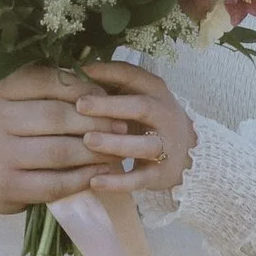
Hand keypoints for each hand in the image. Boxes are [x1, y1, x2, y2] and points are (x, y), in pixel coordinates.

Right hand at [0, 64, 124, 212]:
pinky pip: (56, 183)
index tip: (107, 97)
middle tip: (122, 125)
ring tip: (116, 148)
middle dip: (97, 121)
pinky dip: (84, 178)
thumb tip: (104, 86)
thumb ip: (48, 86)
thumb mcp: (14, 96)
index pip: (50, 82)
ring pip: (61, 151)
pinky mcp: (7, 187)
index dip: (85, 89)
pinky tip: (99, 172)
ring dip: (96, 151)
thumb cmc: (5, 124)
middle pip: (58, 116)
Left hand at [74, 61, 196, 195]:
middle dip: (110, 106)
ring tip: (89, 141)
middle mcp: (164, 115)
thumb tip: (68, 73)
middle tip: (80, 105)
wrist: (187, 152)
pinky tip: (94, 181)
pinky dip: (118, 182)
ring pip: (143, 145)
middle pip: (140, 107)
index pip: (132, 75)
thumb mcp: (135, 96)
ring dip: (116, 143)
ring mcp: (165, 146)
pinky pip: (139, 179)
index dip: (105, 72)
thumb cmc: (147, 119)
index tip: (78, 73)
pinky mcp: (160, 174)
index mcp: (155, 91)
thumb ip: (109, 86)